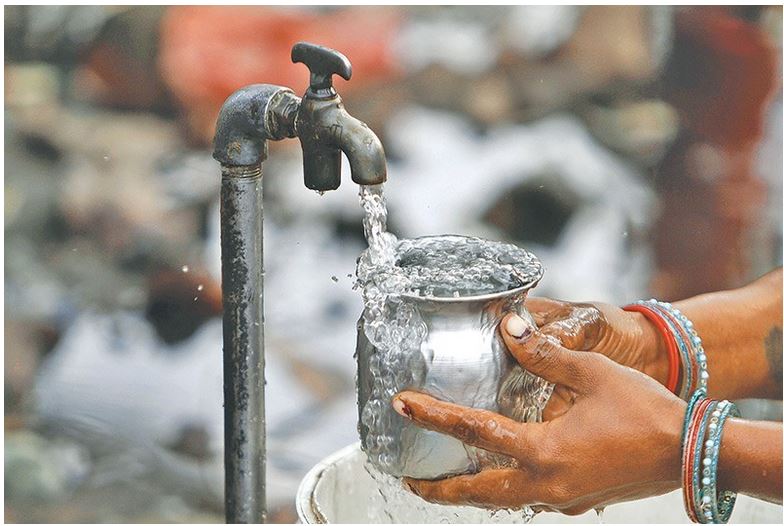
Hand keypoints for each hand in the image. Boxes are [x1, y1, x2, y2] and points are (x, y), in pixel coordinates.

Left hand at [393, 313, 684, 514]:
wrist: (691, 453)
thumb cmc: (646, 412)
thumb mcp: (593, 374)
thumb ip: (545, 354)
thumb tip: (508, 325)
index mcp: (543, 451)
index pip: (474, 431)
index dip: (432, 416)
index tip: (401, 405)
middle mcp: (545, 484)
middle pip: (477, 491)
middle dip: (438, 488)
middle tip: (408, 475)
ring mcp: (561, 499)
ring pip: (501, 501)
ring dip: (469, 492)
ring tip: (444, 481)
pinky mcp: (577, 502)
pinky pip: (529, 500)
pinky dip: (505, 491)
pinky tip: (503, 475)